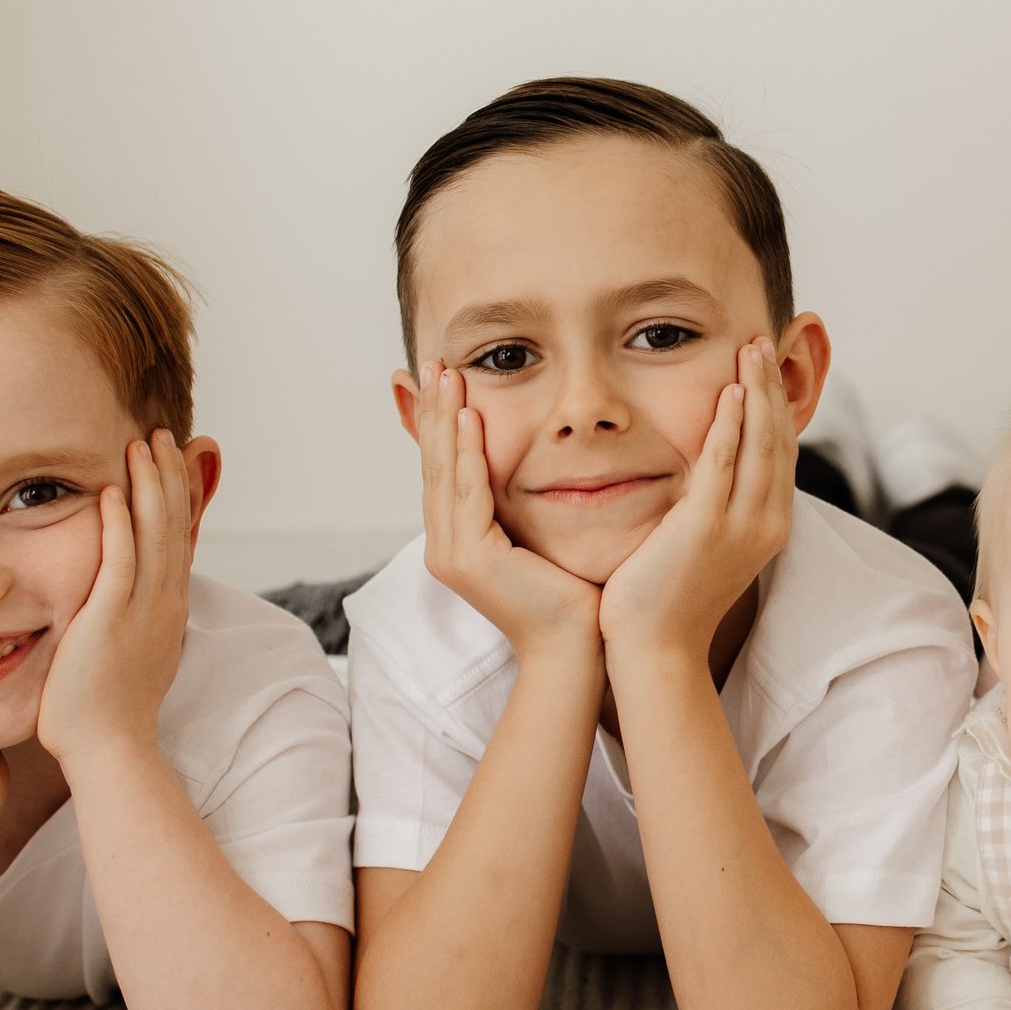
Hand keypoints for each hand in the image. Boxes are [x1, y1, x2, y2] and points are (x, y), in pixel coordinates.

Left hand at [38, 431, 193, 765]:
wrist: (110, 750)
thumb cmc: (109, 714)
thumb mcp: (133, 657)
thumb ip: (133, 623)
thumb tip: (133, 607)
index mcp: (169, 610)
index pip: (178, 540)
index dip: (178, 497)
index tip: (172, 462)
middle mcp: (164, 603)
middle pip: (174, 527)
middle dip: (169, 478)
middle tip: (162, 437)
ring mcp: (141, 610)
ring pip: (154, 535)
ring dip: (150, 486)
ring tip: (143, 445)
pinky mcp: (111, 620)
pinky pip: (119, 561)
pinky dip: (120, 523)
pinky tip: (114, 490)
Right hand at [413, 363, 603, 662]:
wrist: (576, 649)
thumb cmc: (571, 595)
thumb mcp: (542, 534)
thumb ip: (527, 500)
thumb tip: (539, 462)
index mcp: (459, 539)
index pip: (445, 467)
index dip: (442, 421)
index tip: (447, 375)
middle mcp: (446, 544)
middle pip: (435, 462)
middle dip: (434, 409)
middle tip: (435, 360)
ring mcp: (452, 553)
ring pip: (443, 471)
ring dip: (444, 419)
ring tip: (446, 374)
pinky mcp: (470, 559)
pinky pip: (467, 493)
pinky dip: (466, 452)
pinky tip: (468, 417)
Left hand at [598, 338, 792, 657]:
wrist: (655, 650)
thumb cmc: (668, 602)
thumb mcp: (704, 550)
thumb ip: (712, 510)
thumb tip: (707, 481)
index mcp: (768, 528)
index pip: (782, 454)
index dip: (778, 408)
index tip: (767, 369)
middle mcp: (766, 524)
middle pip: (779, 440)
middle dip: (774, 387)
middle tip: (766, 341)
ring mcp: (740, 526)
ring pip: (761, 443)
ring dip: (758, 391)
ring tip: (752, 350)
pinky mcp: (706, 527)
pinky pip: (725, 463)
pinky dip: (732, 424)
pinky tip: (729, 392)